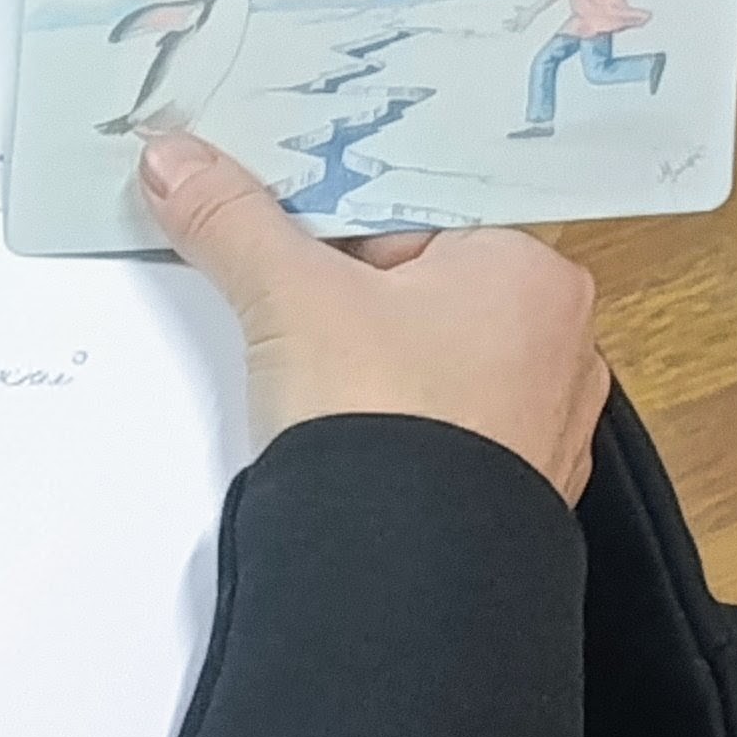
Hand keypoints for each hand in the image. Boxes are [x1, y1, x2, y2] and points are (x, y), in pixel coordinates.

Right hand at [137, 132, 606, 501]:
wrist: (400, 576)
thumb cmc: (384, 419)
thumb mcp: (290, 296)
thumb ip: (232, 219)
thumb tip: (175, 160)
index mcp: (532, 271)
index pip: (423, 211)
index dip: (340, 213)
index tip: (281, 217)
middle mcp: (561, 342)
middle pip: (427, 282)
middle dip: (351, 287)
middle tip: (285, 290)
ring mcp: (542, 423)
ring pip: (436, 357)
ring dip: (372, 360)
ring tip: (312, 372)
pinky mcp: (513, 486)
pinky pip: (447, 424)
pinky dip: (399, 420)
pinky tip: (350, 428)